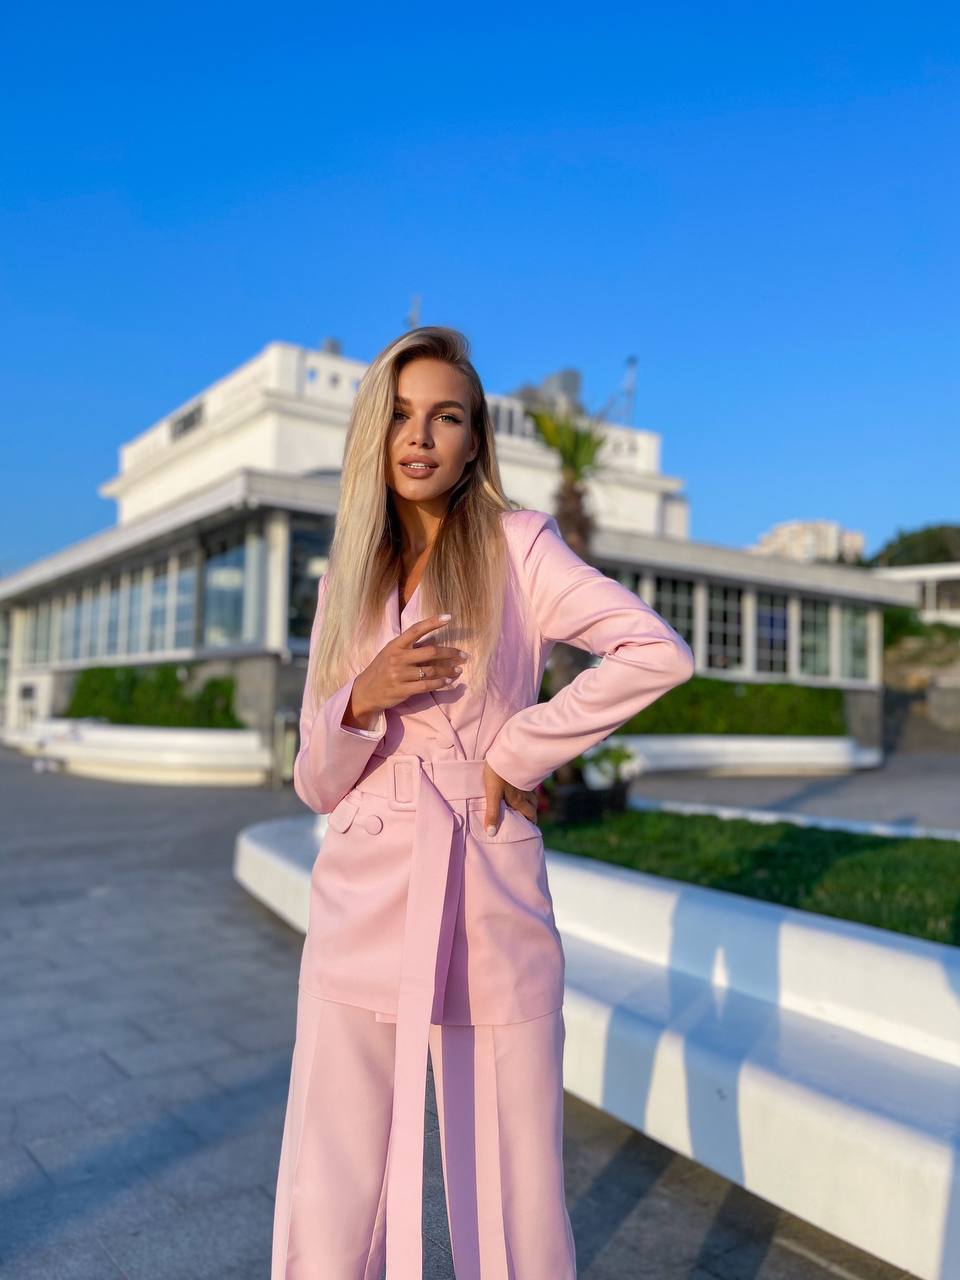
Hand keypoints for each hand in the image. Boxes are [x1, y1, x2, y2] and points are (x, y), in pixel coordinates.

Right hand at [350, 614, 468, 722]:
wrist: (365, 691)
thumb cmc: (382, 669)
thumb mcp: (391, 653)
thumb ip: (410, 648)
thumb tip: (435, 642)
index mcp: (395, 645)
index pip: (416, 630)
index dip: (432, 622)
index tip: (449, 617)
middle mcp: (397, 658)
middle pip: (430, 652)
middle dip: (450, 653)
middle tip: (464, 655)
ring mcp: (399, 674)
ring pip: (431, 671)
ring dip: (448, 671)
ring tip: (458, 670)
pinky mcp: (402, 690)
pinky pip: (426, 686)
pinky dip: (440, 683)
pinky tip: (448, 681)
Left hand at [481, 760, 538, 836]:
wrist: (508, 750)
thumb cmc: (498, 772)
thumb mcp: (492, 793)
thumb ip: (492, 812)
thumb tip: (492, 833)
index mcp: (517, 800)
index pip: (529, 814)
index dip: (531, 821)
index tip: (531, 828)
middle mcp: (525, 792)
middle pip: (533, 805)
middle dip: (532, 812)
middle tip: (529, 818)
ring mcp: (526, 781)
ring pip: (533, 794)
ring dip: (532, 801)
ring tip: (527, 804)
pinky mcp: (525, 771)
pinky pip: (530, 784)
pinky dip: (529, 789)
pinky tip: (524, 785)